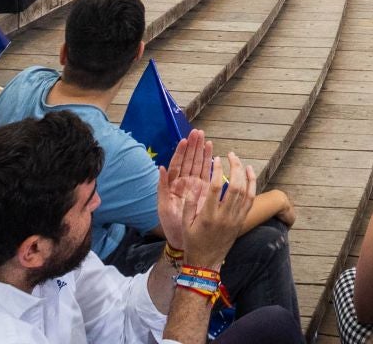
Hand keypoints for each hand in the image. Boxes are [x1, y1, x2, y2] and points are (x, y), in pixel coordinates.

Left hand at [156, 129, 214, 253]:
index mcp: (173, 185)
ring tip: (205, 138)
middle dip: (193, 146)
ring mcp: (194, 186)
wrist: (181, 239)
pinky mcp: (203, 191)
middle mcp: (183, 183)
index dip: (180, 152)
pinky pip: (205, 174)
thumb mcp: (162, 207)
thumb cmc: (170, 224)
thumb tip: (160, 167)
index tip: (185, 140)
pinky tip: (211, 154)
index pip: (177, 164)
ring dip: (201, 151)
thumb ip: (161, 187)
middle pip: (189, 161)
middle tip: (198, 132)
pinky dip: (208, 163)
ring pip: (198, 165)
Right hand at [182, 150, 256, 269]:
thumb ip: (190, 203)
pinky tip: (250, 174)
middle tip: (231, 155)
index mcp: (208, 215)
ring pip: (245, 192)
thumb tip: (194, 182)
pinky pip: (250, 201)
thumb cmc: (192, 242)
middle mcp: (224, 216)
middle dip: (235, 167)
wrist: (205, 262)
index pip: (216, 187)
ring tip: (240, 161)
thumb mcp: (185, 223)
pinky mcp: (241, 222)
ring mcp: (235, 219)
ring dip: (245, 174)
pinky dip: (252, 186)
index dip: (217, 170)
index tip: (216, 159)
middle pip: (235, 186)